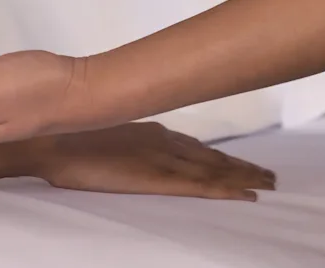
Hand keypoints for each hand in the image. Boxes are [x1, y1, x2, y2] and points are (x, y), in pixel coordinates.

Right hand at [31, 122, 275, 201]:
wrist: (54, 140)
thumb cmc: (67, 138)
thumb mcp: (102, 133)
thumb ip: (122, 138)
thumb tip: (126, 146)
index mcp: (149, 130)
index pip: (195, 145)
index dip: (222, 154)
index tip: (243, 162)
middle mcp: (163, 141)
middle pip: (211, 156)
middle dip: (241, 165)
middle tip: (270, 175)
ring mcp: (162, 158)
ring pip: (214, 169)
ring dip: (243, 176)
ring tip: (269, 184)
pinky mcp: (157, 177)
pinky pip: (201, 185)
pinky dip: (227, 189)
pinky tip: (247, 195)